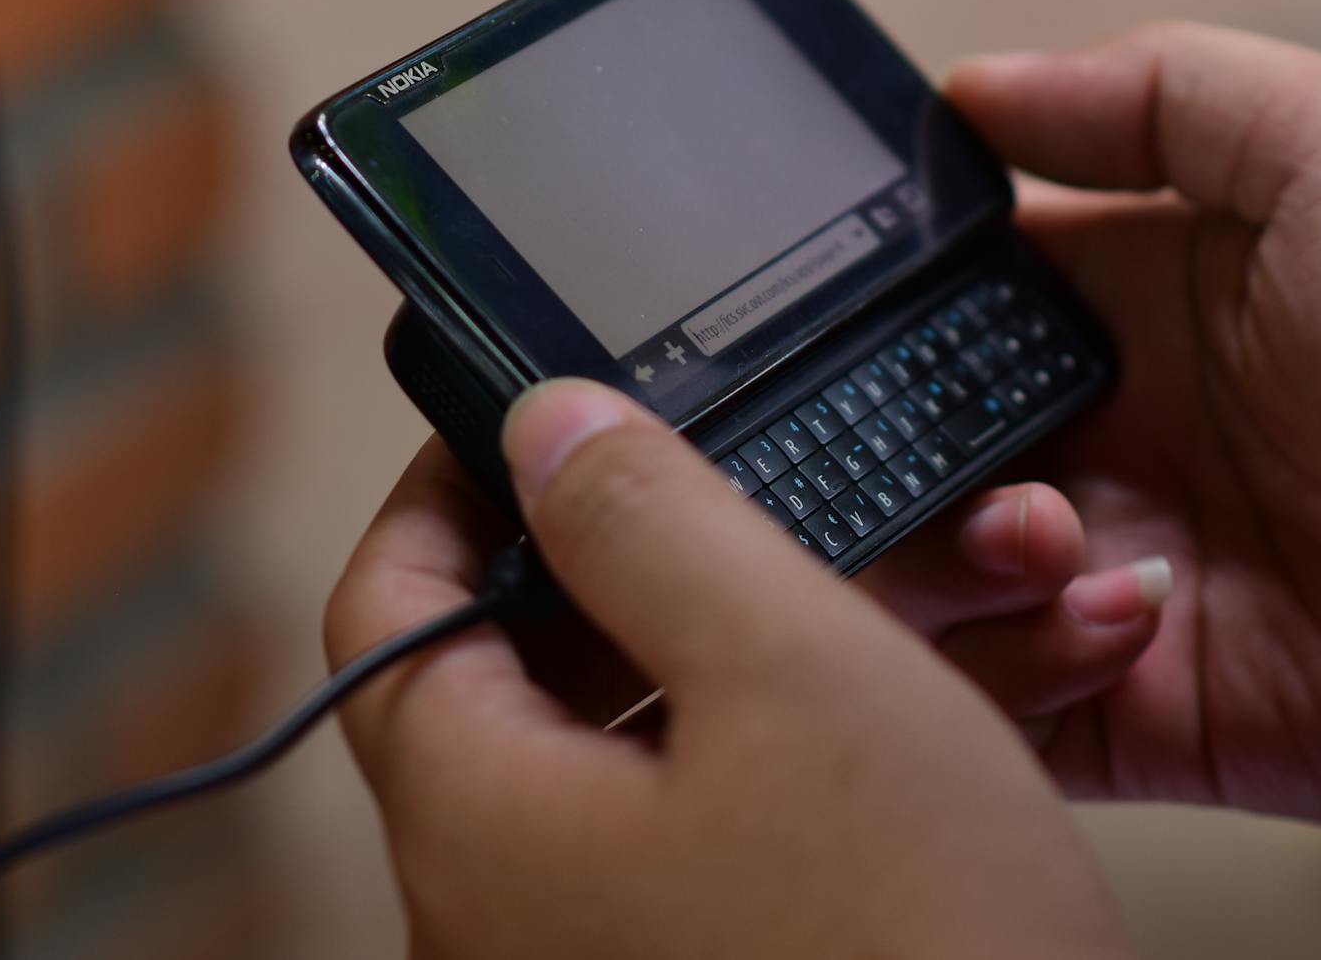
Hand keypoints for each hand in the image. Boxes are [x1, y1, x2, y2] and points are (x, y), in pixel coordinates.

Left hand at [324, 382, 1133, 959]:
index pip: (390, 607)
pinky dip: (813, 735)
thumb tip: (544, 428)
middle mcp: (516, 906)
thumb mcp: (792, 672)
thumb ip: (650, 526)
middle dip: (664, 554)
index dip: (456, 486)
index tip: (543, 415)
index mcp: (486, 820)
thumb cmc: (915, 945)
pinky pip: (730, 814)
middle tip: (754, 486)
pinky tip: (930, 694)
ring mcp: (613, 949)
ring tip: (906, 582)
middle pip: (535, 666)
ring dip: (778, 637)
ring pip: (662, 734)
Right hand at [901, 23, 1320, 834]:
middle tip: (985, 450)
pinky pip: (1010, 715)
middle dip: (897, 458)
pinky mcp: (1159, 716)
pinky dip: (1017, 670)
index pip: (952, 316)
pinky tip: (1134, 612)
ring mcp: (1133, 583)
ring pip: (934, 596)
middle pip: (917, 461)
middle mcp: (1124, 449)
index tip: (851, 325)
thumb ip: (1149, 97)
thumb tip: (968, 88)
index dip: (890, 320)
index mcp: (1144, 312)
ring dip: (956, 566)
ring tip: (1057, 535)